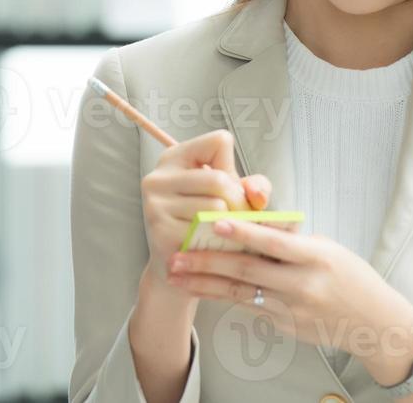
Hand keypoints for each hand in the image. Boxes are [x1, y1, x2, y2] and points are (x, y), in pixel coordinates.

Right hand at [139, 129, 271, 287]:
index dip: (233, 166)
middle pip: (218, 179)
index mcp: (173, 158)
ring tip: (225, 232)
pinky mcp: (160, 231)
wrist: (184, 270)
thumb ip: (254, 186)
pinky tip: (214, 246)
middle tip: (238, 218)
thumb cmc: (211, 223)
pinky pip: (206, 232)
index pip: (219, 142)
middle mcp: (157, 177)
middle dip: (238, 202)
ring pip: (215, 207)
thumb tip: (257, 196)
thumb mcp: (232, 196)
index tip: (226, 187)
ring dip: (231, 224)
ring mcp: (155, 205)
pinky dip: (220, 241)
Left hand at [164, 218, 412, 384]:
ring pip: (239, 293)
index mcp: (315, 257)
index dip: (243, 233)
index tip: (214, 223)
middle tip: (174, 256)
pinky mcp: (286, 326)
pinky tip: (201, 289)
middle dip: (206, 263)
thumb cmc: (350, 276)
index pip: (273, 243)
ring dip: (204, 284)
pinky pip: (251, 306)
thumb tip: (252, 221)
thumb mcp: (327, 248)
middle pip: (246, 271)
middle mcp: (302, 285)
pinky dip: (224, 296)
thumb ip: (290, 238)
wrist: (375, 323)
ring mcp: (292, 310)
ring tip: (176, 276)